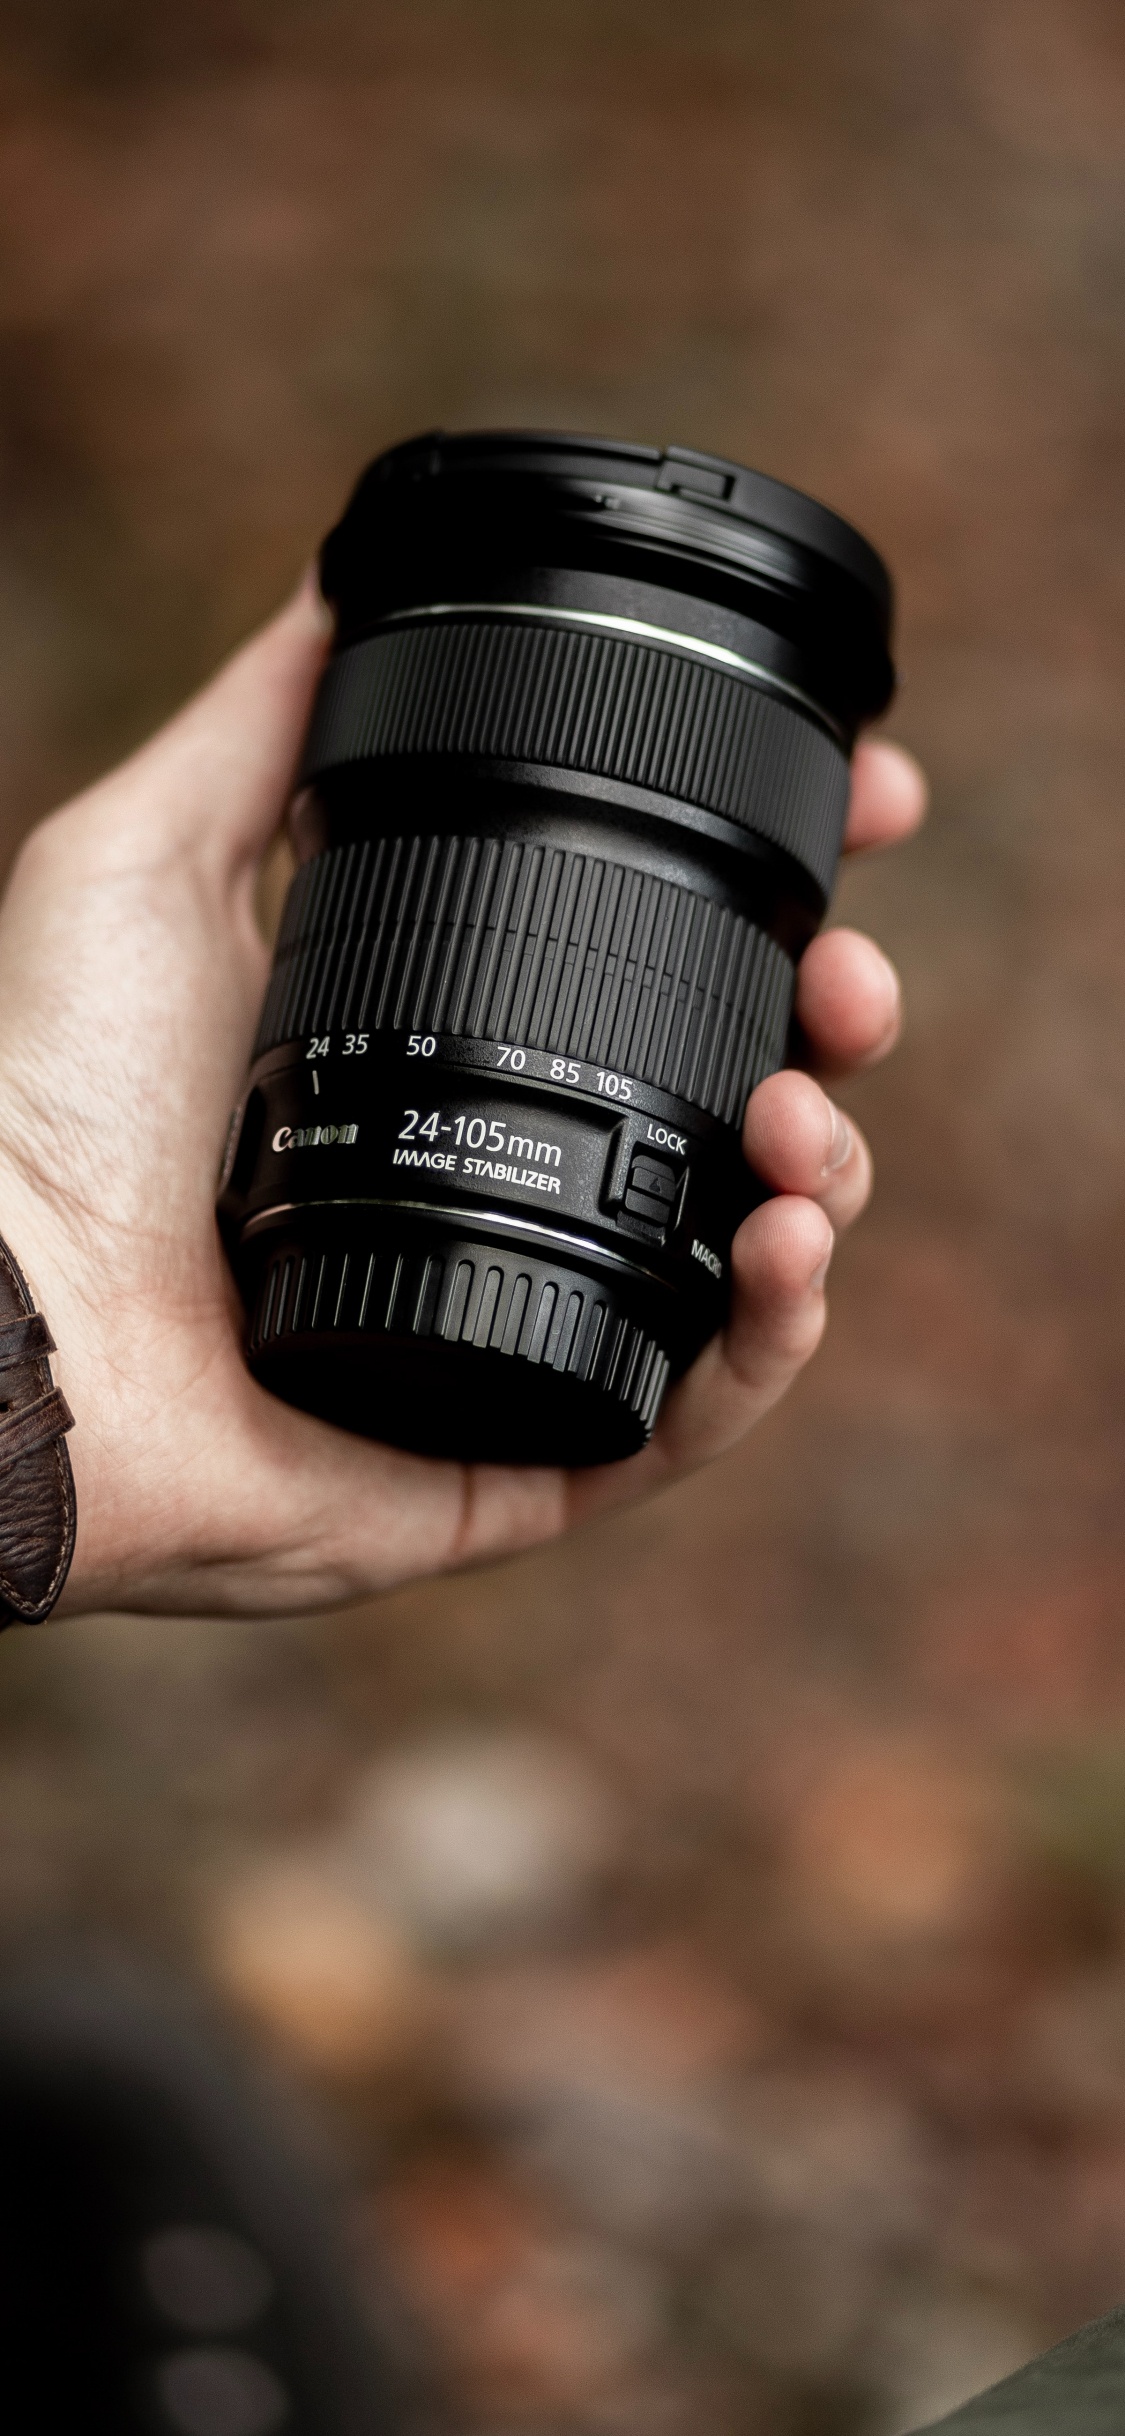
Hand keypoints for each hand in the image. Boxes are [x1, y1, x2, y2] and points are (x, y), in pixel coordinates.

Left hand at [0, 583, 924, 1616]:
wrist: (2, 1305)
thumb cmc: (44, 1094)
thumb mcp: (147, 860)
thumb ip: (260, 725)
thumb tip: (343, 583)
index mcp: (446, 1061)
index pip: (656, 985)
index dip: (773, 911)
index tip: (862, 817)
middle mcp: (501, 1189)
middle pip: (735, 1115)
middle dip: (832, 1036)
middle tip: (854, 982)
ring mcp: (520, 1325)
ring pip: (741, 1260)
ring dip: (826, 1173)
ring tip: (808, 1108)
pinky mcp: (519, 1461)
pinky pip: (693, 1416)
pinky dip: (770, 1340)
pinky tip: (789, 1244)